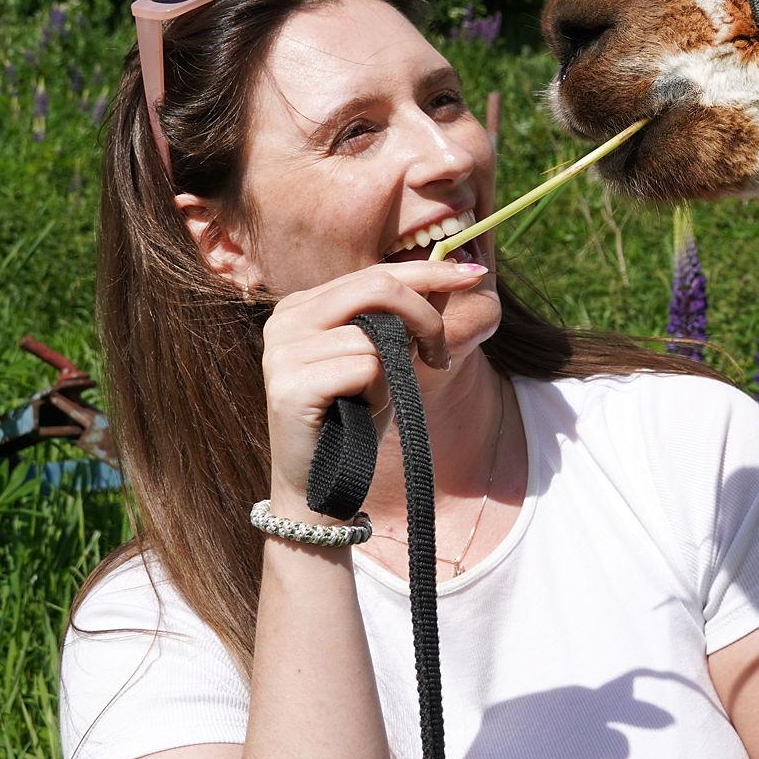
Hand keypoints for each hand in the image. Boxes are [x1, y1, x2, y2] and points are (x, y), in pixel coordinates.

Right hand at [258, 259, 487, 521]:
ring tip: (370, 401)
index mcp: (304, 306)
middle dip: (425, 316)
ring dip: (392, 372)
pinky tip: (356, 412)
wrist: (319, 486)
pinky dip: (377, 391)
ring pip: (375, 334)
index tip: (476, 274)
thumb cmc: (352, 421)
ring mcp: (282, 350)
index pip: (375, 273)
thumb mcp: (384, 360)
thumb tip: (450, 272)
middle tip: (440, 355)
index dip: (429, 272)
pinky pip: (365, 366)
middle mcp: (286, 319)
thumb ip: (403, 318)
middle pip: (377, 287)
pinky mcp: (290, 384)